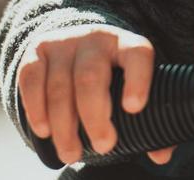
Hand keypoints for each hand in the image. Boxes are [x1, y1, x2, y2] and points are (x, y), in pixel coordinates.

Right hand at [16, 23, 177, 165]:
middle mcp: (95, 39)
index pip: (137, 55)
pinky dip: (36, 109)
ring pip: (60, 85)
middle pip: (91, 77)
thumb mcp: (133, 85)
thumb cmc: (113, 74)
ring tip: (71, 153)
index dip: (137, 80)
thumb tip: (161, 154)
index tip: (133, 109)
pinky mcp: (38, 51)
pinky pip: (32, 80)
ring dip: (64, 126)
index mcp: (127, 45)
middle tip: (103, 147)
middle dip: (95, 117)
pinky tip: (44, 131)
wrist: (77, 43)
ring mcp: (64, 43)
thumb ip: (151, 117)